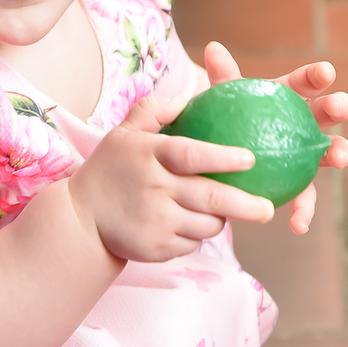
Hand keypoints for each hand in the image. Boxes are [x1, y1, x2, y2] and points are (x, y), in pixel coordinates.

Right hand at [67, 94, 274, 262]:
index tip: (250, 159)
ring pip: (207, 224)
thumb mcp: (123, 133)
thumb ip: (154, 110)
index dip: (223, 157)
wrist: (79, 220)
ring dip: (221, 219)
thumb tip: (189, 98)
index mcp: (149, 155)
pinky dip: (198, 235)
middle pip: (210, 198)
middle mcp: (153, 188)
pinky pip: (193, 243)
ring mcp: (155, 221)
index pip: (191, 155)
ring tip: (226, 212)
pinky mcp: (157, 248)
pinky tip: (190, 225)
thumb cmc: (109, 170)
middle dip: (246, 205)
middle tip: (268, 208)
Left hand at [203, 41, 347, 235]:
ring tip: (342, 157)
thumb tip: (212, 47)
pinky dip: (304, 211)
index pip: (306, 82)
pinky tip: (297, 226)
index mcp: (289, 97)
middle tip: (339, 106)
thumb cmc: (226, 120)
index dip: (317, 76)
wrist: (221, 155)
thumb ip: (223, 78)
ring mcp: (308, 154)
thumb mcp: (223, 100)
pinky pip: (306, 198)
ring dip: (341, 152)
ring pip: (330, 152)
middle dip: (339, 106)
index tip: (325, 72)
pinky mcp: (301, 185)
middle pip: (327, 113)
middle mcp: (306, 123)